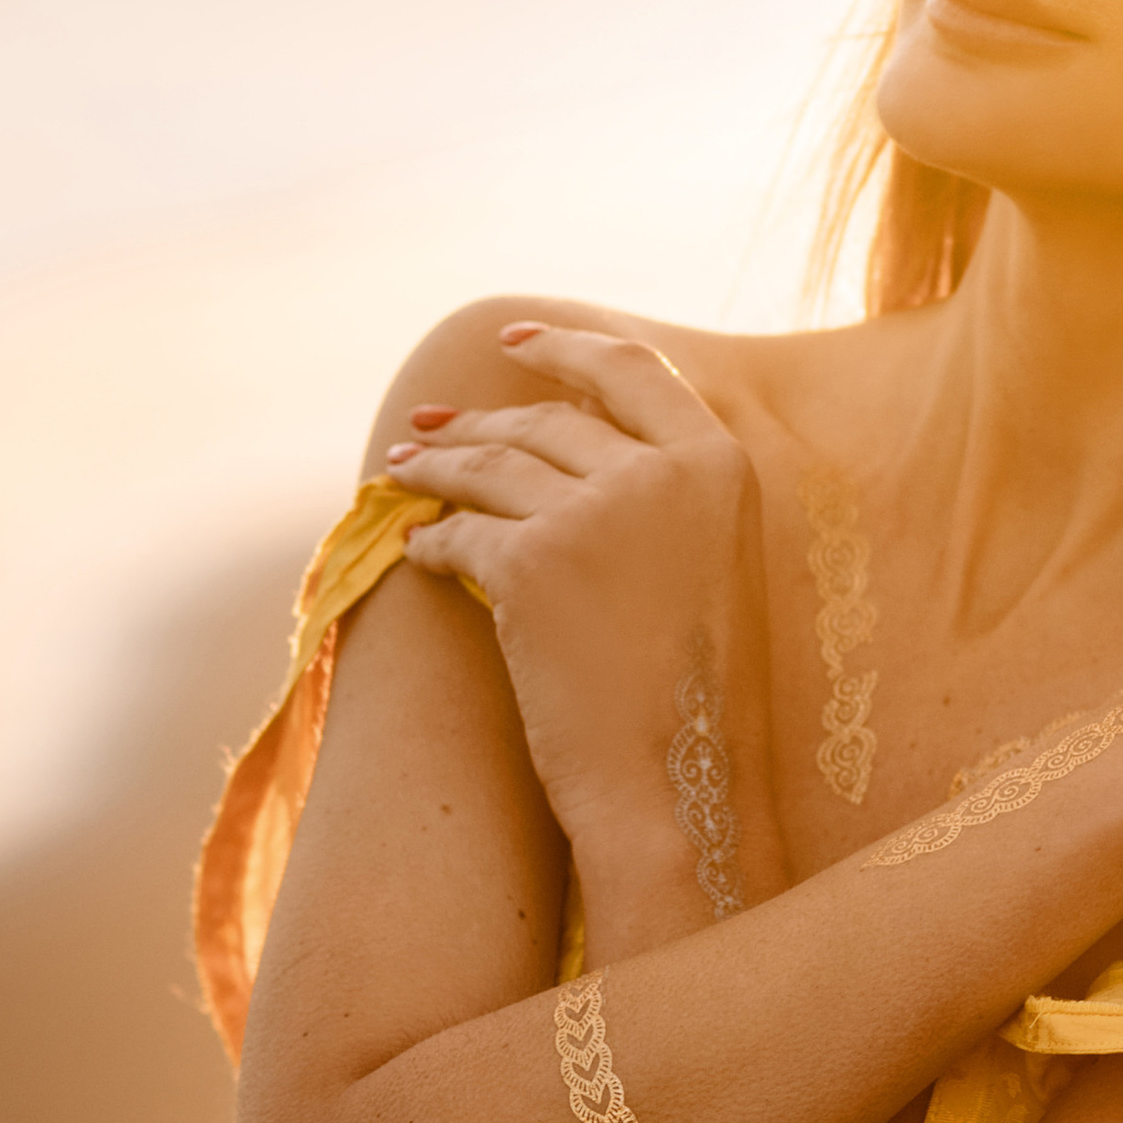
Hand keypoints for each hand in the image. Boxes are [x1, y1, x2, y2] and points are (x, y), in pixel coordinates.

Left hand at [387, 323, 776, 894]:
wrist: (671, 783)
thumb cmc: (694, 692)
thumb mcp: (710, 563)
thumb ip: (665, 491)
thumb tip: (571, 434)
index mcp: (719, 465)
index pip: (633, 369)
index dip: (566, 345)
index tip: (514, 339)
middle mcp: (659, 474)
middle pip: (548, 419)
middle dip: (478, 419)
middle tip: (428, 424)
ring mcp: (594, 514)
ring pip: (492, 466)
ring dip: (439, 466)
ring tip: (403, 471)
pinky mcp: (531, 564)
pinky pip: (461, 536)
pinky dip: (433, 542)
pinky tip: (417, 549)